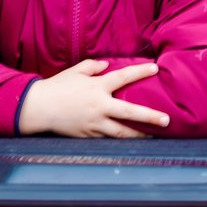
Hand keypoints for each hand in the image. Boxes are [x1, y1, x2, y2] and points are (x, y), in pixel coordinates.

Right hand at [17, 59, 169, 137]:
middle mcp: (99, 106)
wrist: (39, 107)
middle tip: (167, 120)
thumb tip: (106, 65)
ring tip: (153, 136)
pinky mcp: (89, 134)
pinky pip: (108, 138)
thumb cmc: (56, 87)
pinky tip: (129, 141)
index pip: (123, 77)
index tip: (155, 69)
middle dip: (150, 116)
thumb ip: (92, 66)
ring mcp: (95, 123)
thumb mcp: (74, 71)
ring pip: (122, 132)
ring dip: (139, 134)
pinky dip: (119, 139)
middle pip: (130, 112)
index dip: (140, 72)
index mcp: (97, 87)